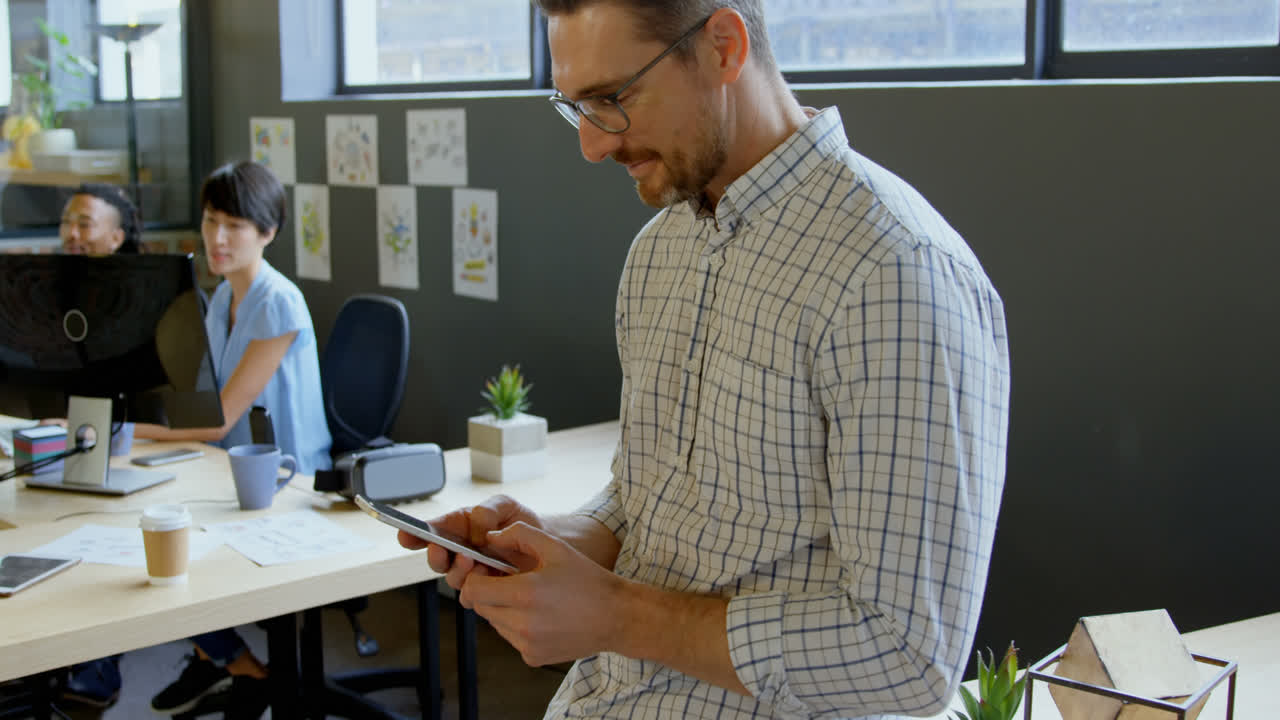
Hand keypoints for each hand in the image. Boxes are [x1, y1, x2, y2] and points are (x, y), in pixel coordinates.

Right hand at [396, 494, 541, 589]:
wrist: (547, 547)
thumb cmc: (523, 524)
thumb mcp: (508, 506)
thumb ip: (490, 508)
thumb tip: (477, 521)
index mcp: (460, 527)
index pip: (432, 530)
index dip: (415, 533)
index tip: (406, 534)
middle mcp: (461, 550)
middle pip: (436, 558)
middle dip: (435, 555)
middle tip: (441, 549)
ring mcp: (472, 571)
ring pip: (452, 577)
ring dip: (457, 571)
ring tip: (471, 561)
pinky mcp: (485, 590)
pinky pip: (472, 595)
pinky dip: (475, 589)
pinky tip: (486, 579)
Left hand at [458, 521, 625, 666]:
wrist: (616, 617)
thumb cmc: (588, 580)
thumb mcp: (556, 547)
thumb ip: (519, 535)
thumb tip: (490, 537)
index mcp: (526, 594)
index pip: (473, 589)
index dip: (475, 576)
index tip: (488, 569)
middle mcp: (523, 624)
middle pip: (480, 606)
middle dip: (487, 591)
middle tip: (509, 580)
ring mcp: (526, 644)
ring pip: (493, 622)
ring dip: (502, 608)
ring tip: (530, 598)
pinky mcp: (532, 657)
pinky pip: (509, 637)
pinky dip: (516, 625)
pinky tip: (540, 615)